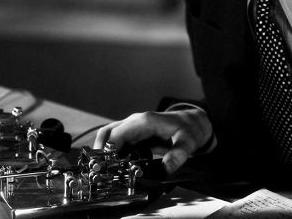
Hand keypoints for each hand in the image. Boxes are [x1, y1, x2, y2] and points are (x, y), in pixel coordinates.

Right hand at [93, 108, 212, 173]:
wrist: (192, 122)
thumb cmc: (188, 129)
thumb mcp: (187, 143)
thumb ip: (177, 156)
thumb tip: (166, 168)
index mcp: (145, 122)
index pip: (118, 133)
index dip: (109, 149)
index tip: (106, 165)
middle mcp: (135, 122)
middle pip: (108, 132)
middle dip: (100, 150)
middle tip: (100, 169)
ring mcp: (133, 126)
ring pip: (110, 136)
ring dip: (105, 151)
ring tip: (106, 169)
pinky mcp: (134, 133)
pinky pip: (117, 140)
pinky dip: (112, 152)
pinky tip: (116, 165)